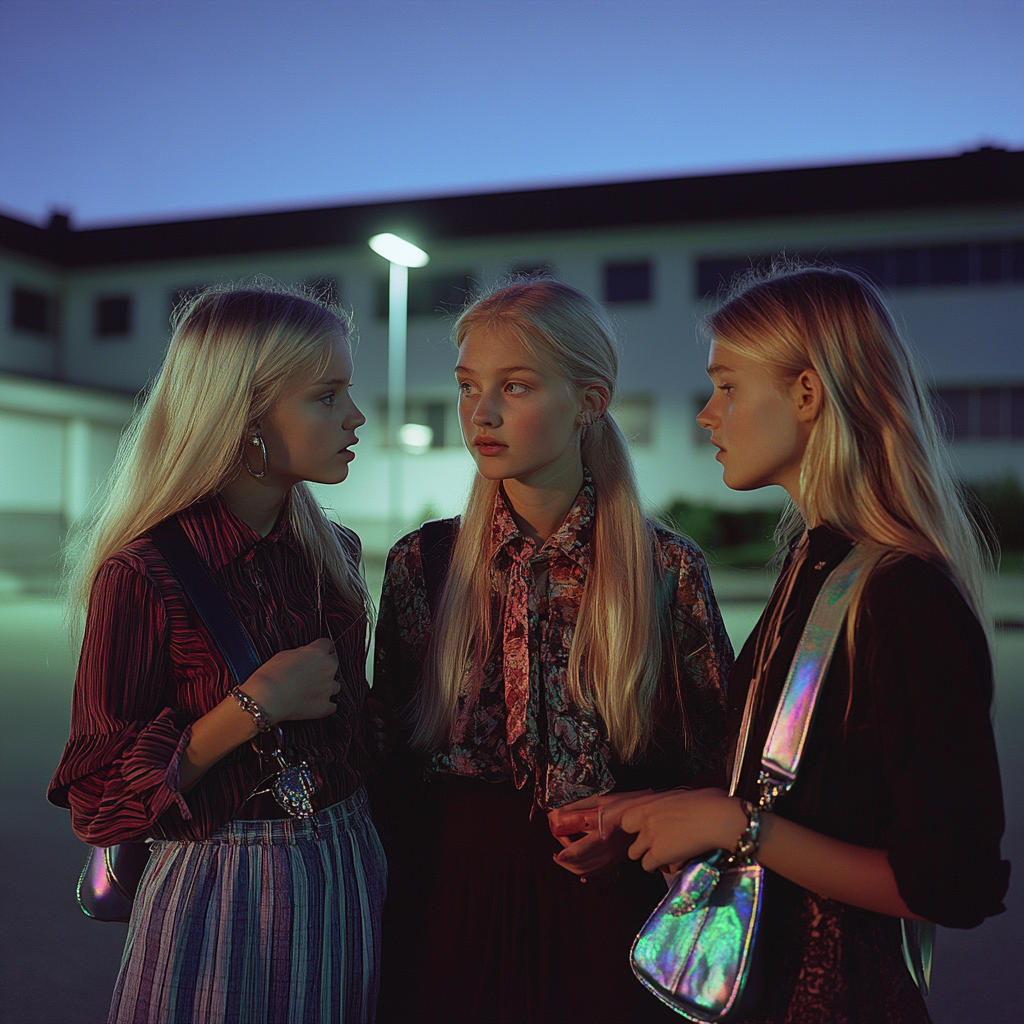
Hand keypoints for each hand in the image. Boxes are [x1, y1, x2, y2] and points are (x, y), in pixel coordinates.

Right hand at [240, 638, 339, 722]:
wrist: (267, 698)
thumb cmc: (271, 675)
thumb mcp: (284, 654)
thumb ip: (301, 653)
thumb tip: (306, 656)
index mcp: (318, 652)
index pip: (328, 644)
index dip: (321, 648)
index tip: (318, 651)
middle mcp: (328, 668)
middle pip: (334, 662)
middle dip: (325, 665)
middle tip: (312, 671)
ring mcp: (328, 688)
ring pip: (335, 685)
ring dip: (327, 686)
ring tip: (312, 689)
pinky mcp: (324, 706)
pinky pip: (333, 706)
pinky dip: (325, 704)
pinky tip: (316, 703)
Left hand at [547, 790, 660, 879]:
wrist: (649, 814)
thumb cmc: (628, 804)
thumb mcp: (600, 800)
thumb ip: (577, 808)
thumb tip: (556, 814)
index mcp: (603, 834)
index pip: (579, 850)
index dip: (565, 854)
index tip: (557, 854)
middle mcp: (609, 849)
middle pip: (582, 864)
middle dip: (566, 862)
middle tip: (557, 854)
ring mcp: (615, 856)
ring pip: (589, 871)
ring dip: (574, 868)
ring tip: (565, 860)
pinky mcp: (618, 858)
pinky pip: (599, 872)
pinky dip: (587, 873)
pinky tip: (581, 870)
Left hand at [620, 788, 747, 872]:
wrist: (718, 818)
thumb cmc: (711, 803)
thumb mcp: (687, 797)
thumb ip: (676, 805)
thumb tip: (686, 807)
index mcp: (652, 804)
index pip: (626, 818)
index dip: (634, 826)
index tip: (642, 830)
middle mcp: (646, 820)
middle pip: (627, 835)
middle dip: (637, 842)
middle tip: (651, 845)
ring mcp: (650, 837)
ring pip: (633, 853)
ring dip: (646, 856)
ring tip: (661, 857)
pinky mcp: (659, 854)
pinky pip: (647, 866)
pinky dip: (656, 867)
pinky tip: (669, 864)